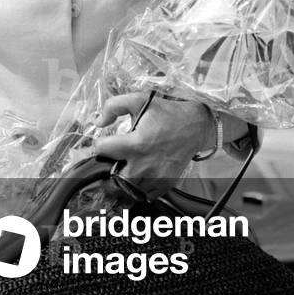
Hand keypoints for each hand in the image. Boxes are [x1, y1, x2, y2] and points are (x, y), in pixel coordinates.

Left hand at [92, 93, 210, 199]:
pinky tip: (141, 173)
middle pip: (113, 176)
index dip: (100, 143)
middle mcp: (144, 165)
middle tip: (116, 156)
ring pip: (128, 188)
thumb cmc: (167, 113)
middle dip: (111, 166)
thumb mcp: (138, 100)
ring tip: (128, 165)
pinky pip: (145, 194)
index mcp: (135, 144)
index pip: (102, 150)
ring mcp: (155, 178)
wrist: (195, 127)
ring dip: (124, 178)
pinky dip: (139, 187)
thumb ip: (113, 107)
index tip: (106, 140)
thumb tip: (98, 122)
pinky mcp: (165, 184)